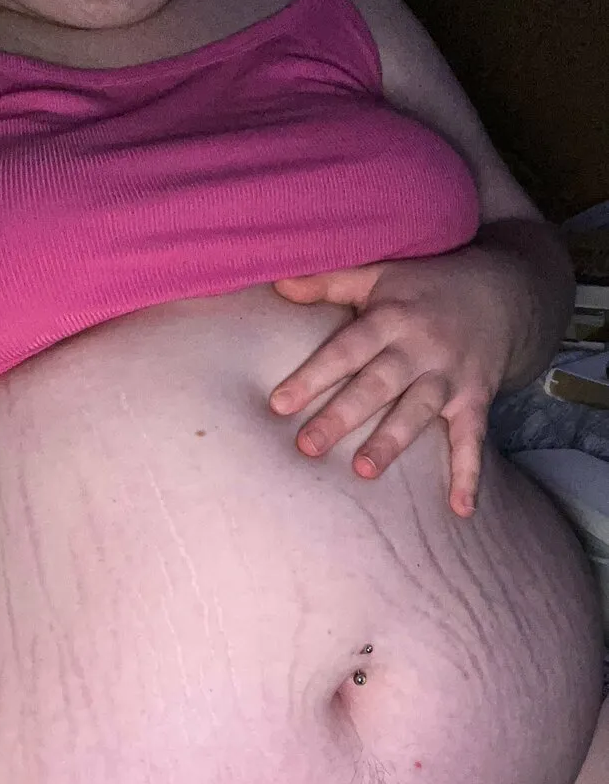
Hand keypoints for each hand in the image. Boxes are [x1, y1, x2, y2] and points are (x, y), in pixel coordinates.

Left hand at [269, 246, 522, 517]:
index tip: (278, 405)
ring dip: (392, 441)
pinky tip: (461, 509)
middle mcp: (420, 348)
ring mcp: (450, 376)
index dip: (313, 376)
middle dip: (342, 416)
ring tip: (364, 471)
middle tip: (308, 447)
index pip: (345, 350)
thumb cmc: (425, 286)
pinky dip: (470, 473)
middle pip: (377, 385)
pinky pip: (473, 439)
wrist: (505, 289)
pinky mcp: (476, 399)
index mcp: (391, 317)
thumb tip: (277, 282)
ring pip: (418, 411)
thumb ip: (329, 282)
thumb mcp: (379, 273)